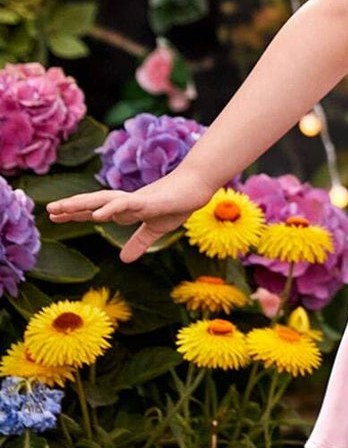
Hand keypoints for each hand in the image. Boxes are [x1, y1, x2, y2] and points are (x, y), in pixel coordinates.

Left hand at [45, 165, 216, 263]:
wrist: (198, 187)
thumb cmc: (178, 204)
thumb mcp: (156, 229)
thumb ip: (139, 242)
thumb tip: (124, 259)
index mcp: (127, 208)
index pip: (97, 209)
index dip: (76, 212)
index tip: (56, 215)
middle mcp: (127, 201)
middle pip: (94, 202)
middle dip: (72, 206)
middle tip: (49, 211)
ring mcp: (137, 199)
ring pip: (104, 200)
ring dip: (82, 204)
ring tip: (62, 209)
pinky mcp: (149, 200)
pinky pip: (126, 204)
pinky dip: (110, 209)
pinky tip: (97, 215)